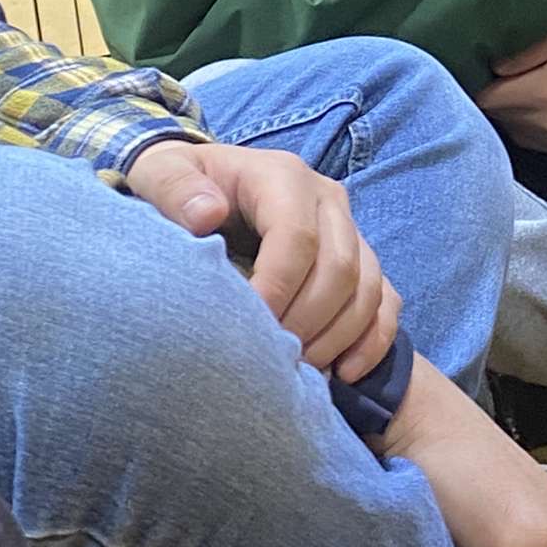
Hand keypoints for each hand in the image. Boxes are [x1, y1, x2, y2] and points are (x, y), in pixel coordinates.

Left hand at [125, 140, 399, 382]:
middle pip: (340, 267)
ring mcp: (350, 229)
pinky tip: (343, 373)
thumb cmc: (180, 187)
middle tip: (268, 361)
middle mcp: (328, 199)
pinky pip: (385, 301)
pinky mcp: (362, 258)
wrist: (203, 185)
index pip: (297, 236)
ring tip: (296, 372)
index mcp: (284, 177)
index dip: (276, 288)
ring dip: (336, 337)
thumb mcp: (160, 173)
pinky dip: (372, 340)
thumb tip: (207, 215)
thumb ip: (173, 188)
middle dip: (305, 322)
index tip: (245, 331)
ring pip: (366, 288)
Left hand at [477, 20, 546, 155]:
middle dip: (491, 94)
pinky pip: (529, 139)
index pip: (485, 97)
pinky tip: (537, 101)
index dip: (476, 80)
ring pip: (509, 128)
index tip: (476, 64)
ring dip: (508, 109)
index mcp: (544, 92)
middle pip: (494, 115)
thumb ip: (529, 48)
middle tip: (497, 71)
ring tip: (518, 84)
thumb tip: (492, 65)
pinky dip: (525, 122)